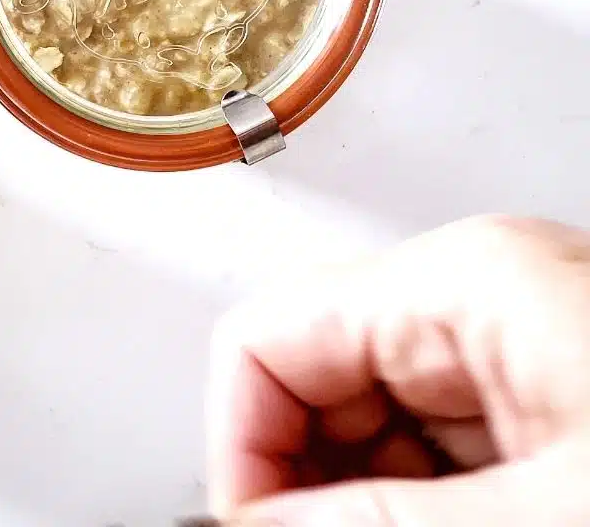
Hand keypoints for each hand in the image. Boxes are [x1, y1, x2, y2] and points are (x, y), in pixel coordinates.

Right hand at [205, 215, 589, 525]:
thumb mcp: (544, 510)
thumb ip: (387, 519)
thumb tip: (264, 521)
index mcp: (466, 281)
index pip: (265, 336)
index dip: (238, 441)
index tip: (252, 522)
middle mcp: (477, 296)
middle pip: (310, 380)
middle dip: (302, 476)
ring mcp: (509, 346)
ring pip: (366, 422)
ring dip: (361, 497)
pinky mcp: (541, 397)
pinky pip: (429, 444)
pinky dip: (418, 502)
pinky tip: (450, 524)